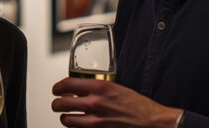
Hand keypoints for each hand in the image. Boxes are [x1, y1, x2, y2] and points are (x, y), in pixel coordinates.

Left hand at [51, 77, 183, 127]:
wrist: (151, 121)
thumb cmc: (138, 105)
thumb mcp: (116, 88)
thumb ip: (97, 88)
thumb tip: (83, 89)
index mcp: (100, 87)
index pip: (67, 84)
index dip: (57, 87)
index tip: (56, 89)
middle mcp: (94, 103)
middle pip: (61, 103)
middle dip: (57, 104)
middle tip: (58, 104)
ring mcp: (94, 120)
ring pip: (66, 120)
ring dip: (65, 118)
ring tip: (67, 116)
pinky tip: (79, 125)